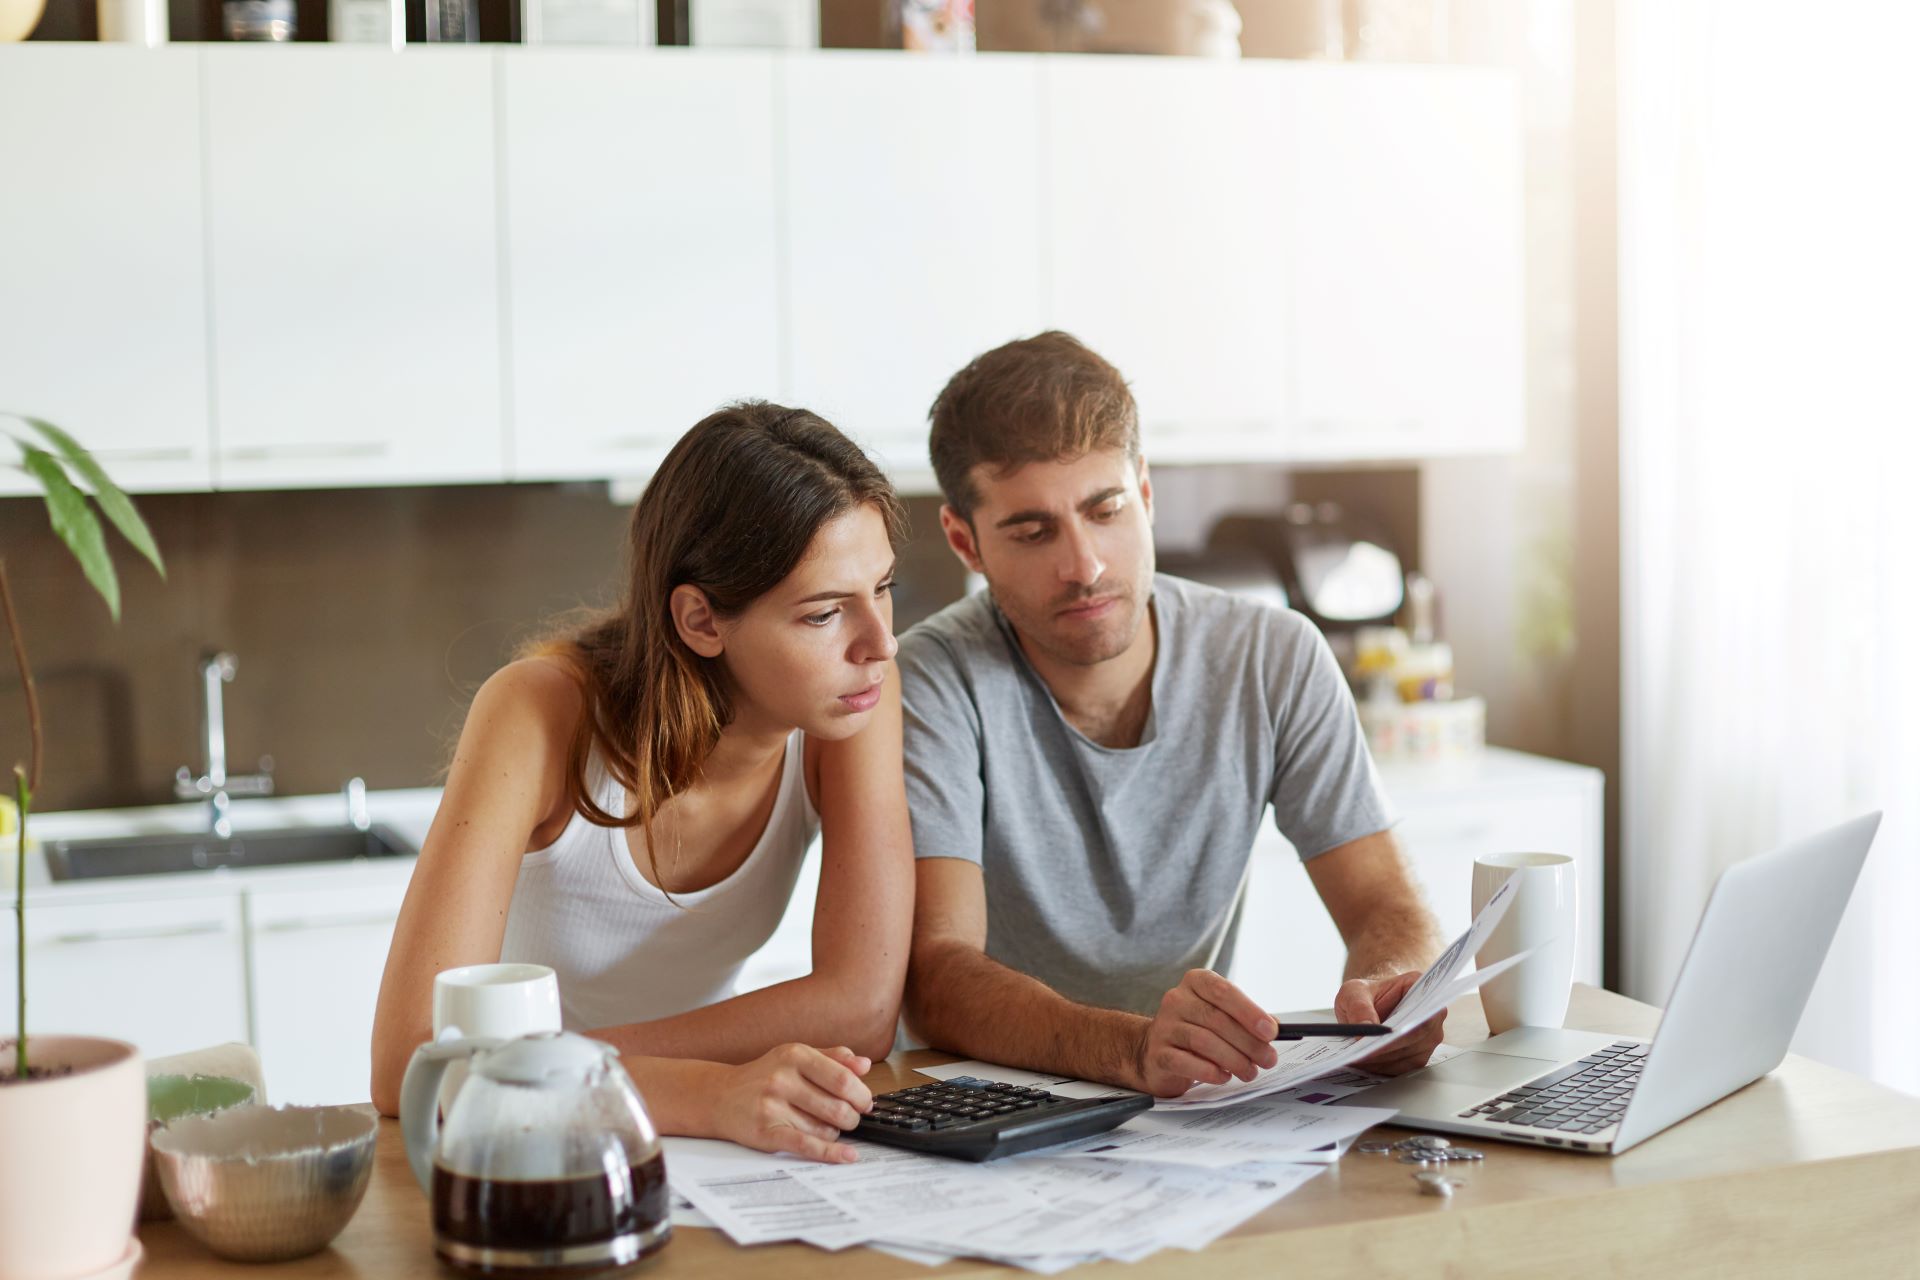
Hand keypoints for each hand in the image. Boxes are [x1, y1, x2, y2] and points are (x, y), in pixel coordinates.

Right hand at [709, 1044, 873, 1162]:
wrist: (719, 1096)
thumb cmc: (763, 1076)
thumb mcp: (795, 1057)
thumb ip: (832, 1057)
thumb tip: (864, 1065)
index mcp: (795, 1055)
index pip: (843, 1079)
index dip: (861, 1095)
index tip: (865, 1103)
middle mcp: (783, 1078)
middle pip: (838, 1107)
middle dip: (852, 1117)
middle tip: (850, 1118)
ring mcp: (772, 1106)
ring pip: (825, 1129)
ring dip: (833, 1132)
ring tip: (822, 1125)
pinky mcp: (766, 1132)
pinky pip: (806, 1145)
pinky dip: (831, 1153)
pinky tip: (847, 1155)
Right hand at [1134, 969, 1279, 1097]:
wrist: (1155, 1051)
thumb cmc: (1196, 1030)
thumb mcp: (1221, 1016)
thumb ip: (1246, 1019)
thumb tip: (1274, 1028)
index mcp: (1195, 982)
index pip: (1222, 991)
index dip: (1249, 1011)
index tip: (1271, 1031)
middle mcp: (1176, 999)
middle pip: (1216, 1019)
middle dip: (1248, 1042)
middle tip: (1268, 1059)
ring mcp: (1164, 1026)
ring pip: (1203, 1041)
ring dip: (1234, 1060)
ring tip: (1250, 1072)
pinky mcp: (1157, 1053)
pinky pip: (1186, 1062)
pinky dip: (1210, 1071)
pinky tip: (1224, 1076)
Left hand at [1336, 971, 1444, 1074]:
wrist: (1367, 1007)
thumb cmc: (1365, 995)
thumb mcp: (1353, 992)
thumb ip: (1358, 1007)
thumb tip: (1366, 1031)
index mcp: (1419, 987)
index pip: (1422, 1009)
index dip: (1407, 1025)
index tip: (1384, 1036)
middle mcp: (1431, 1014)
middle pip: (1417, 1036)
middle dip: (1389, 1047)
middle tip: (1363, 1053)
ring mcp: (1428, 1037)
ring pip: (1411, 1056)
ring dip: (1384, 1061)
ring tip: (1358, 1059)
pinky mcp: (1419, 1055)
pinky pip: (1405, 1067)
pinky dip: (1384, 1068)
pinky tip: (1365, 1064)